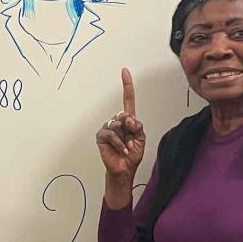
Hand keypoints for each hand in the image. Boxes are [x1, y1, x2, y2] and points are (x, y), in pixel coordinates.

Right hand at [97, 68, 146, 205]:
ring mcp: (109, 128)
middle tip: (131, 139)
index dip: (127, 86)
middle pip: (124, 114)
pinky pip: (110, 134)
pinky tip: (121, 150)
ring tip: (126, 147)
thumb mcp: (141, 139)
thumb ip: (138, 126)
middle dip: (130, 127)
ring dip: (125, 138)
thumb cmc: (132, 155)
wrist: (124, 169)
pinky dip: (118, 143)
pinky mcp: (101, 136)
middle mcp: (118, 122)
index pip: (128, 100)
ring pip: (117, 124)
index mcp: (128, 121)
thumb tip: (128, 118)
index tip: (124, 72)